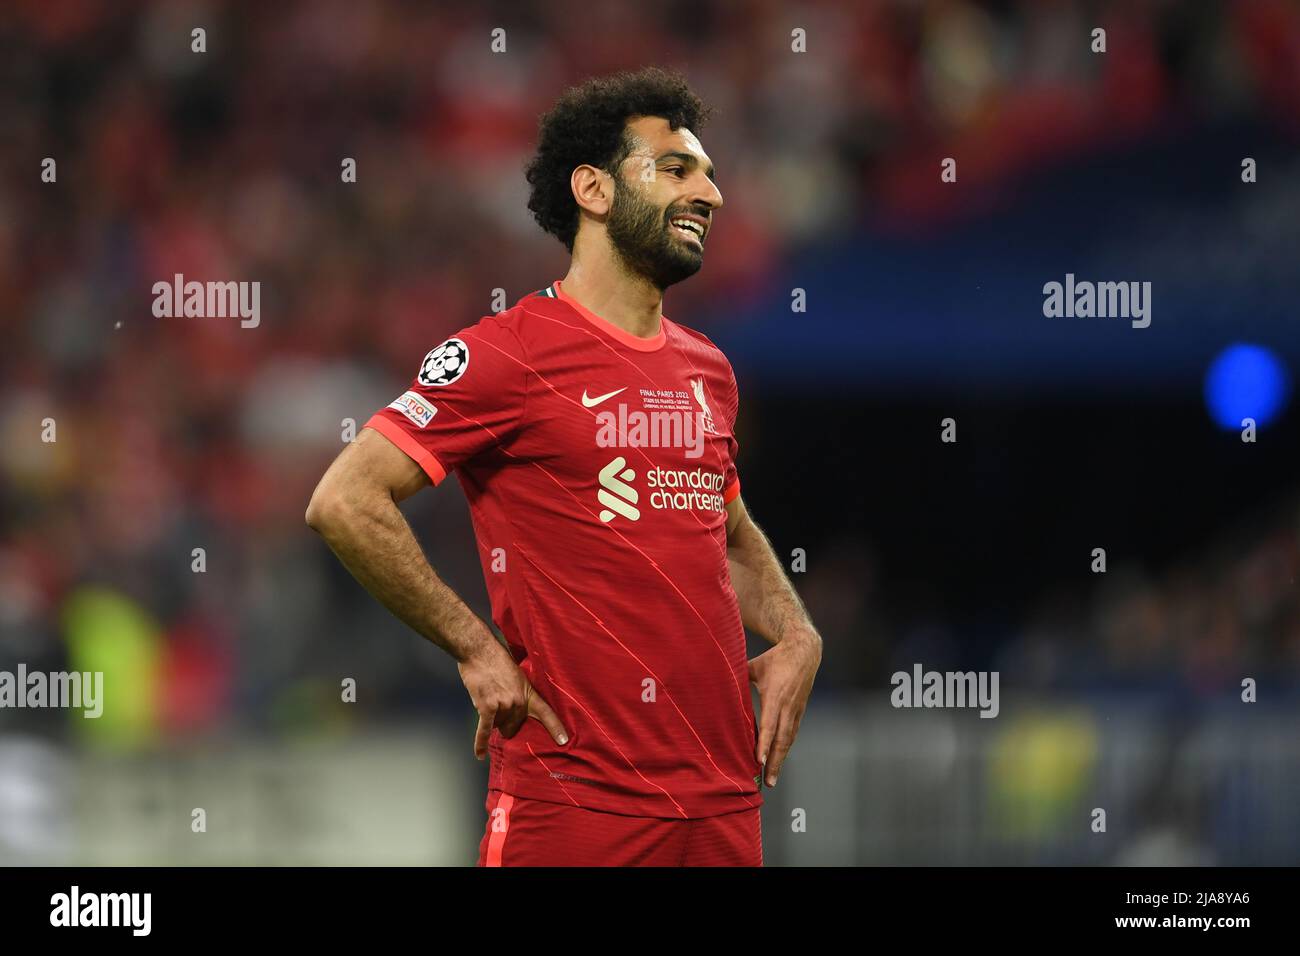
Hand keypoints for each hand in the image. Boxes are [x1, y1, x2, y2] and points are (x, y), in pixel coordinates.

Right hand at [457, 642, 568, 759]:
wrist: (480, 651)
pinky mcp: (487, 707)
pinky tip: (480, 755)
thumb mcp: (518, 675)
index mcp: (528, 693)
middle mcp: (518, 701)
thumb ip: (519, 692)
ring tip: (487, 698)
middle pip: (513, 725)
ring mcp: (503, 705)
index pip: (546, 713)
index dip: (555, 727)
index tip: (563, 740)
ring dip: (491, 719)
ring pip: (498, 725)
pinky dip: (480, 743)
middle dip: (506, 722)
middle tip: (498, 705)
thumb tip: (517, 709)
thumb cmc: (496, 660)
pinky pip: (484, 730)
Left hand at [748, 629, 820, 786]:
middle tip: (768, 782)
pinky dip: (786, 749)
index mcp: (775, 696)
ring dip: (781, 760)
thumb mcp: (754, 666)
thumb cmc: (775, 658)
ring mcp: (796, 710)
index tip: (758, 761)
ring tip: (773, 778)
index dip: (764, 744)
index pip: (769, 725)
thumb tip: (714, 681)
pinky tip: (779, 760)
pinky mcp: (800, 711)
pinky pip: (793, 733)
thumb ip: (736, 675)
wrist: (804, 651)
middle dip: (775, 762)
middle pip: (782, 739)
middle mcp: (788, 706)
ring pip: (789, 740)